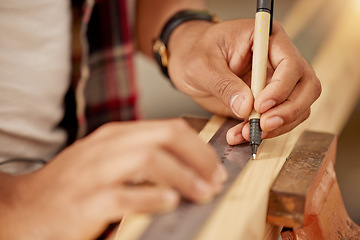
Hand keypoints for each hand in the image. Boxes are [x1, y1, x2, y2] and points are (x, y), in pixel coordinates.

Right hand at [0, 119, 225, 239]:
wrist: (25, 207)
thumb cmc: (73, 185)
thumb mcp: (106, 160)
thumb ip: (140, 158)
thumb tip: (186, 168)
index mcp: (116, 136)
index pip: (168, 129)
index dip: (199, 147)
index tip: (216, 167)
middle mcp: (108, 147)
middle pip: (165, 137)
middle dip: (198, 157)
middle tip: (216, 180)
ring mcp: (95, 173)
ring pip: (149, 159)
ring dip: (183, 176)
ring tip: (203, 193)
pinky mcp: (86, 203)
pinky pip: (125, 195)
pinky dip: (152, 197)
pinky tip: (170, 202)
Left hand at [167, 19, 320, 143]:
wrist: (187, 61)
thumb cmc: (194, 51)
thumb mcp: (202, 64)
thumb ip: (224, 84)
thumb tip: (246, 107)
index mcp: (265, 38)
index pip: (290, 63)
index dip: (281, 87)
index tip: (260, 105)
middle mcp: (277, 59)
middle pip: (306, 87)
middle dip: (288, 111)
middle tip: (262, 125)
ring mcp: (275, 81)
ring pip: (298, 107)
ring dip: (276, 126)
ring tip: (245, 133)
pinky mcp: (267, 100)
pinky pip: (278, 119)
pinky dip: (264, 132)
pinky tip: (241, 134)